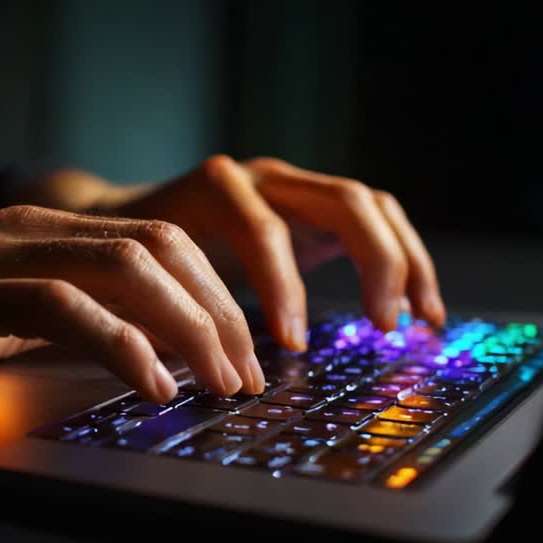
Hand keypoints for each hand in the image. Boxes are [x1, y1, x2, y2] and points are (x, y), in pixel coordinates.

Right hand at [0, 205, 264, 401]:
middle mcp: (23, 228)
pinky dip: (121, 345)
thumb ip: (50, 313)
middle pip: (156, 248)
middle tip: (246, 371)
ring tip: (217, 381)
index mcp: (35, 228)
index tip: (241, 347)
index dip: (211, 292)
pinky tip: (150, 383)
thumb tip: (126, 348)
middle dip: (217, 310)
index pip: (154, 241)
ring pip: (124, 268)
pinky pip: (62, 308)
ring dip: (187, 327)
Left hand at [93, 156, 444, 349]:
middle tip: (383, 324)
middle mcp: (264, 178)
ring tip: (419, 319)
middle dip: (373, 262)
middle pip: (343, 199)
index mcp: (216, 189)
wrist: (123, 218)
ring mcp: (296, 186)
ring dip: (404, 260)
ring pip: (371, 205)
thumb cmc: (134, 257)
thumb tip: (196, 364)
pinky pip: (377, 220)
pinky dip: (405, 260)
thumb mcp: (143, 277)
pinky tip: (419, 309)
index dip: (282, 285)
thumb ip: (170, 309)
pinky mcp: (317, 207)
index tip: (291, 343)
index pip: (263, 228)